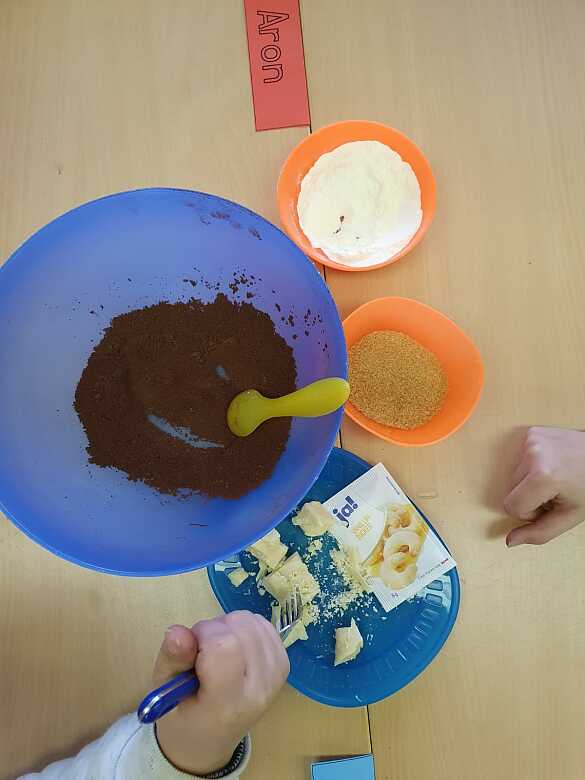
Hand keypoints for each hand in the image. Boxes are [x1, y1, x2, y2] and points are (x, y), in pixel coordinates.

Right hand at [154, 611, 288, 774]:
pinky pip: (264, 626)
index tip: (190, 649)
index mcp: (226, 704)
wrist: (208, 742)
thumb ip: (172, 659)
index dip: (202, 635)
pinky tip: (234, 648)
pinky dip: (245, 628)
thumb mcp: (164, 691)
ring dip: (229, 627)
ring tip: (215, 651)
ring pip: (252, 622)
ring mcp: (275, 677)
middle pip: (240, 629)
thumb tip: (178, 630)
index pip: (224, 647)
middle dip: (214, 629)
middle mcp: (258, 690)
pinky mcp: (283, 665)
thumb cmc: (183, 717)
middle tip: (201, 652)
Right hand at [504, 427, 584, 545]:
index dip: (530, 512)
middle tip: (556, 491)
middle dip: (530, 496)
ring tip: (556, 477)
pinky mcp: (533, 432)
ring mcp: (532, 440)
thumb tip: (511, 541)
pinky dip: (534, 465)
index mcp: (543, 476)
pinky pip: (520, 458)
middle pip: (511, 490)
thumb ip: (540, 532)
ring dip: (531, 480)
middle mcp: (533, 453)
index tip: (550, 505)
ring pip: (514, 474)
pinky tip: (553, 464)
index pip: (511, 506)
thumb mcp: (570, 516)